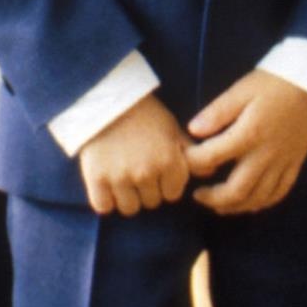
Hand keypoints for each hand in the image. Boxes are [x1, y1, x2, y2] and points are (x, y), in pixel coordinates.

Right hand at [79, 91, 189, 215]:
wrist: (107, 98)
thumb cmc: (144, 112)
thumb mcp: (171, 127)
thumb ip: (190, 152)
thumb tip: (209, 173)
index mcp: (168, 161)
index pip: (173, 194)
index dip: (166, 184)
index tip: (158, 172)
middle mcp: (146, 172)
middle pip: (152, 202)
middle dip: (147, 190)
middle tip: (137, 171)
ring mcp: (120, 177)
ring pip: (130, 208)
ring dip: (127, 197)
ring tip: (122, 177)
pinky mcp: (97, 179)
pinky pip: (104, 206)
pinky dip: (105, 200)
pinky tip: (106, 185)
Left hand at [184, 71, 306, 215]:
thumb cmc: (276, 82)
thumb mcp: (243, 89)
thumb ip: (217, 112)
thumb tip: (192, 130)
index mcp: (249, 134)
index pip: (212, 157)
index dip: (193, 161)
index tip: (184, 158)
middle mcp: (266, 155)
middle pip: (236, 191)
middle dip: (212, 199)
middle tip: (197, 195)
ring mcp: (283, 162)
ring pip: (258, 198)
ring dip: (234, 206)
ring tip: (218, 203)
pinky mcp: (296, 164)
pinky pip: (279, 193)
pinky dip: (262, 203)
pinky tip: (250, 202)